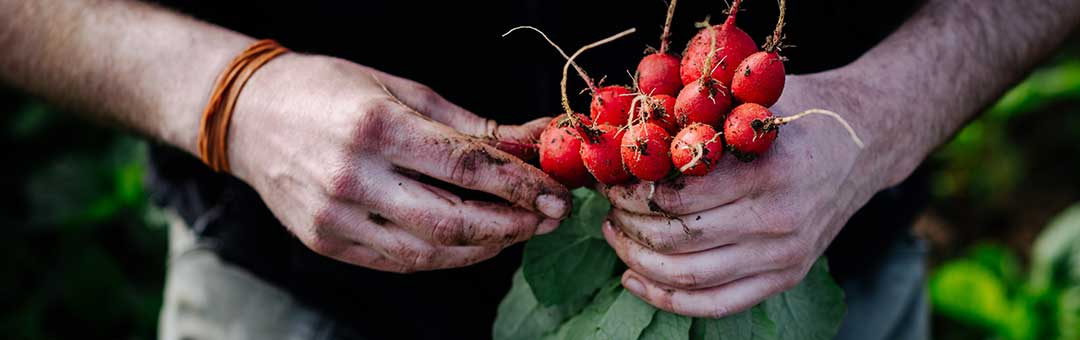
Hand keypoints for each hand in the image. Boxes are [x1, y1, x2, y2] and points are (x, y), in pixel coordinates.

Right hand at [226, 54, 570, 272]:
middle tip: (550, 217)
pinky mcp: (325, 243)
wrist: (248, 116)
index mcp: (376, 127)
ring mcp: (334, 217)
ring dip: (487, 245)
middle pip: (453, 218)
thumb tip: (532, 138)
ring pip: (430, 250)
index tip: (555, 192)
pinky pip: (400, 261)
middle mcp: (352, 177)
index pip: (465, 165)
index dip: (519, 184)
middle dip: (513, 223)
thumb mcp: (399, 88)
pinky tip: (476, 242)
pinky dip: (446, 256)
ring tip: (519, 230)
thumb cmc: (328, 90)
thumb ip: (468, 123)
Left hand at [602, 71, 891, 317]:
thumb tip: (632, 129)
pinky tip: (633, 279)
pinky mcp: (786, 277)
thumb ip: (702, 113)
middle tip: (608, 206)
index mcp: (769, 172)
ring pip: (689, 277)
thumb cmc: (800, 113)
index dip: (632, 191)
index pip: (679, 195)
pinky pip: (715, 304)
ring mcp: (785, 256)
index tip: (612, 179)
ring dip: (637, 260)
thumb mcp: (755, 99)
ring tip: (616, 234)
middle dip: (628, 224)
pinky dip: (666, 298)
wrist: (865, 141)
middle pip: (677, 238)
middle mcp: (780, 220)